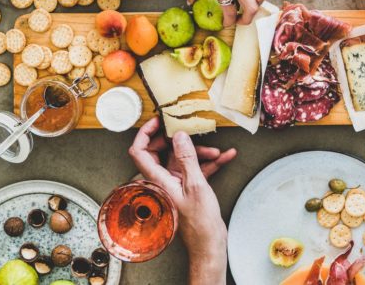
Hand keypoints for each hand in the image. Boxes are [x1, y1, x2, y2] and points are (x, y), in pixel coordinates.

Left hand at [129, 117, 236, 252]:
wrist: (208, 243)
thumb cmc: (199, 222)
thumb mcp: (196, 185)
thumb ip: (187, 158)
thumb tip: (179, 135)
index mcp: (157, 179)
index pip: (139, 151)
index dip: (145, 133)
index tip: (159, 120)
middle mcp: (163, 180)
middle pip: (163, 151)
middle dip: (181, 141)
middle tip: (191, 131)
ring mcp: (175, 183)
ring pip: (183, 159)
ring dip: (201, 153)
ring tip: (218, 152)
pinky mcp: (187, 187)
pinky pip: (196, 169)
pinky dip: (209, 162)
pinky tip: (225, 157)